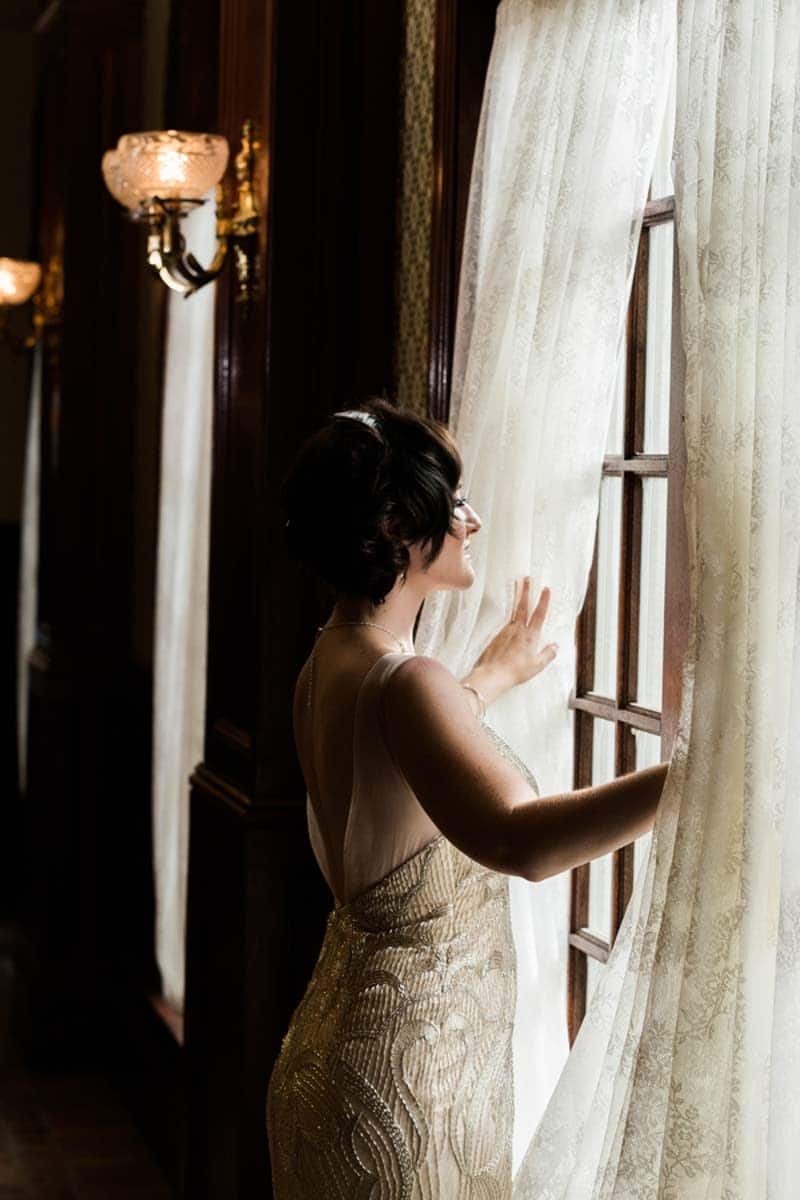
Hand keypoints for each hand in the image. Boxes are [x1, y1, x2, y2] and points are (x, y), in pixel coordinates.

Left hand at [465, 579, 557, 703]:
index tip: (546, 588)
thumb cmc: (516, 672)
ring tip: (517, 586)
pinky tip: (510, 614)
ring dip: (516, 598)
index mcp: (530, 636)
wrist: (492, 674)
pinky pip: (505, 621)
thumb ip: (548, 654)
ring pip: (513, 611)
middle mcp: (518, 630)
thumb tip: (556, 646)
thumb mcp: (537, 666)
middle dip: (525, 591)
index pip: (539, 614)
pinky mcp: (496, 635)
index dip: (543, 601)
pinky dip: (509, 614)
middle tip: (526, 578)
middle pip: (522, 606)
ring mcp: (506, 631)